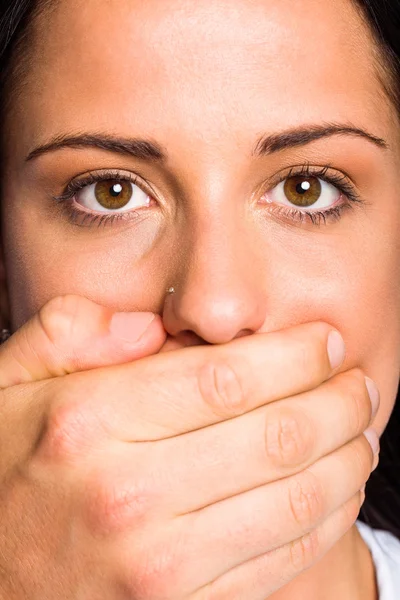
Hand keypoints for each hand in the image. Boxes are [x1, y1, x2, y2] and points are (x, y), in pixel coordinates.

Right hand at [0, 295, 378, 598]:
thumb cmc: (4, 473)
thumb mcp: (8, 383)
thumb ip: (69, 331)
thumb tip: (151, 326)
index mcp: (88, 423)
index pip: (226, 377)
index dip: (295, 354)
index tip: (325, 341)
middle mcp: (125, 494)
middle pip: (275, 434)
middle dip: (339, 400)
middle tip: (357, 381)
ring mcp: (155, 565)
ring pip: (295, 499)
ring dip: (348, 458)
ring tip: (362, 430)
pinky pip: (282, 558)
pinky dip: (328, 517)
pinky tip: (338, 487)